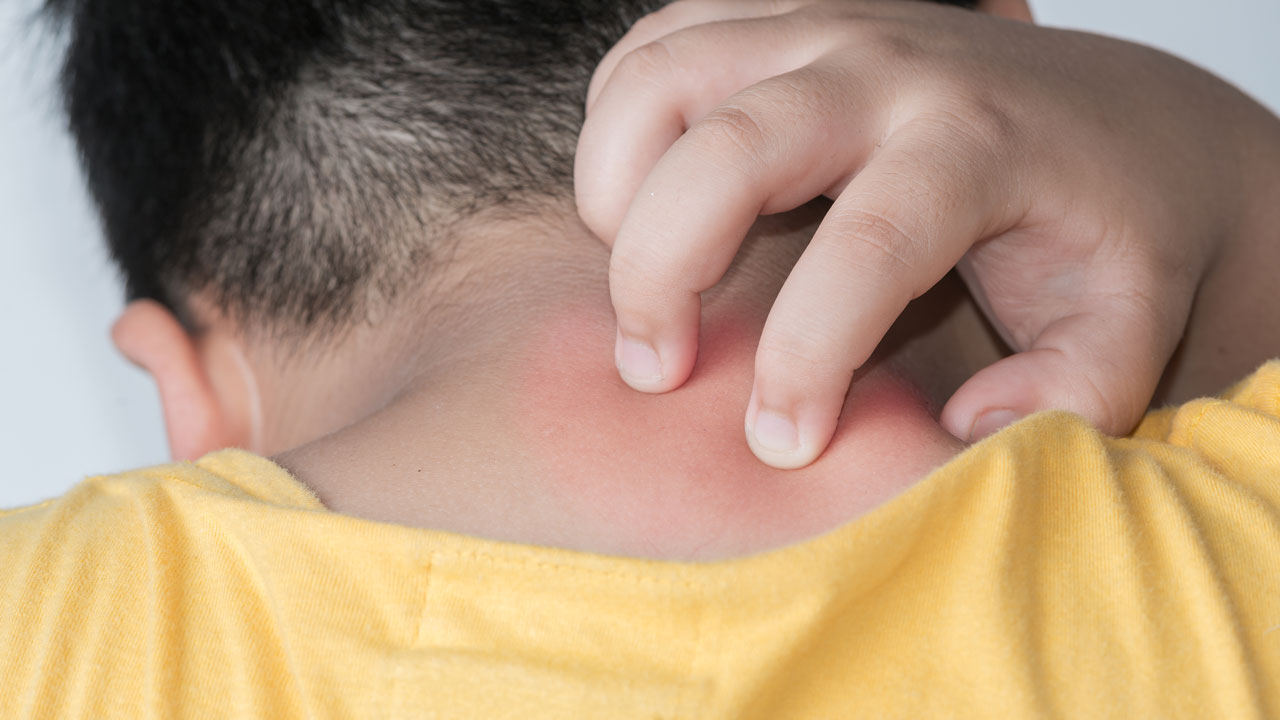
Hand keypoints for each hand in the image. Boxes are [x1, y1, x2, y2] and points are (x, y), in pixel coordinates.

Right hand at [575, 0, 1255, 467]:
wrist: (1112, 116)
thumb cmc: (1108, 230)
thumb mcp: (1129, 325)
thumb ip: (1077, 390)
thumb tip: (966, 426)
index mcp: (977, 145)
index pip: (867, 248)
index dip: (804, 361)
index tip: (780, 445)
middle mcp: (887, 67)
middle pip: (728, 149)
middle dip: (658, 273)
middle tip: (653, 371)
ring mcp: (823, 25)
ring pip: (661, 78)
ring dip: (616, 190)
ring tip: (643, 283)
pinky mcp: (777, 17)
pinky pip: (652, 47)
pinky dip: (617, 123)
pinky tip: (643, 202)